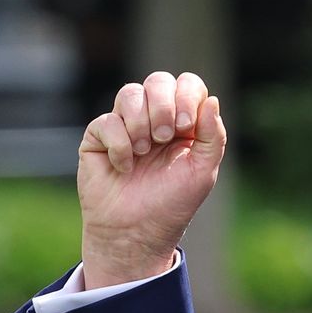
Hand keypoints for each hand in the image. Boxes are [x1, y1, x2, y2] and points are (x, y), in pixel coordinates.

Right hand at [77, 71, 226, 288]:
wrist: (137, 231)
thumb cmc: (172, 202)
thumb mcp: (204, 170)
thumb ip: (213, 135)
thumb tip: (212, 99)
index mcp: (184, 122)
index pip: (187, 84)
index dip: (186, 96)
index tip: (185, 127)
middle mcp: (155, 118)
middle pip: (157, 81)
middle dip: (163, 106)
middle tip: (164, 138)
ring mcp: (125, 125)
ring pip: (130, 93)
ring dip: (140, 123)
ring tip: (145, 151)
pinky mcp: (98, 137)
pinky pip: (107, 121)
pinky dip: (119, 144)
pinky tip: (125, 166)